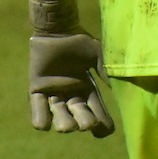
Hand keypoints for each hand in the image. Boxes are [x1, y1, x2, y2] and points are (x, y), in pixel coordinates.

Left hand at [28, 0, 114, 136]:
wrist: (57, 28)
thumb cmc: (78, 40)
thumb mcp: (97, 54)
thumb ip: (106, 70)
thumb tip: (120, 88)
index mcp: (87, 89)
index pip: (96, 111)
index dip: (102, 123)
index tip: (106, 130)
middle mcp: (71, 95)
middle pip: (79, 117)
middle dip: (84, 122)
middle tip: (87, 124)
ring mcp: (54, 93)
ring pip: (59, 116)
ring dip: (64, 124)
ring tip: (66, 128)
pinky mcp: (36, 89)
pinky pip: (38, 108)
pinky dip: (40, 119)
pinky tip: (43, 126)